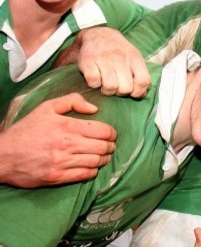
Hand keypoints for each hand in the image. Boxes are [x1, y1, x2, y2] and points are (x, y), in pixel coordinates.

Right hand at [0, 93, 116, 187]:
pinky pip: (84, 175)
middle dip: (110, 146)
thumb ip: (72, 101)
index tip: (111, 134)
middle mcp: (67, 144)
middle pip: (103, 147)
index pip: (103, 131)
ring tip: (102, 156)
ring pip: (96, 162)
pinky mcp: (57, 177)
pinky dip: (93, 171)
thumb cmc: (26, 130)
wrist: (2, 156)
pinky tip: (91, 166)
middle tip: (109, 145)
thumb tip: (94, 109)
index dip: (112, 133)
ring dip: (104, 159)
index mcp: (67, 126)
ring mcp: (62, 162)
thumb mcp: (46, 108)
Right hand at [77, 27, 149, 96]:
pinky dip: (94, 85)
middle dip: (121, 92)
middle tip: (117, 87)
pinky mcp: (88, 61)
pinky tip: (96, 78)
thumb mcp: (134, 58)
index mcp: (134, 57)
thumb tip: (141, 94)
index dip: (138, 92)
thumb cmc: (119, 51)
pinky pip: (93, 83)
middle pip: (126, 88)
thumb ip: (140, 75)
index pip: (143, 81)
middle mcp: (120, 57)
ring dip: (108, 91)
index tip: (133, 93)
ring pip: (110, 87)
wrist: (98, 35)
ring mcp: (104, 59)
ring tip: (106, 84)